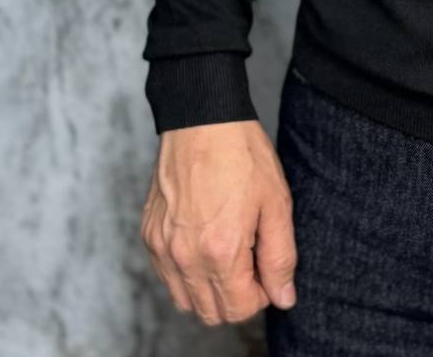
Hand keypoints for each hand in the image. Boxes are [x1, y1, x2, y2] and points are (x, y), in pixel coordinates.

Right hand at [140, 119, 296, 326]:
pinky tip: (205, 241)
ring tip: (229, 251)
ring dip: (210, 289)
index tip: (267, 268)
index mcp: (220, 251)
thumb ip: (280, 256)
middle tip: (251, 260)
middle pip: (211, 312)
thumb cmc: (242, 154)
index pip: (240, 309)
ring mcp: (161, 247)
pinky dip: (187, 272)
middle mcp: (184, 257)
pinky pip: (167, 276)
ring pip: (185, 301)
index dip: (262, 294)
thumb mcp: (276, 202)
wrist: (202, 118)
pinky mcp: (148, 235)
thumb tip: (284, 298)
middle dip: (237, 297)